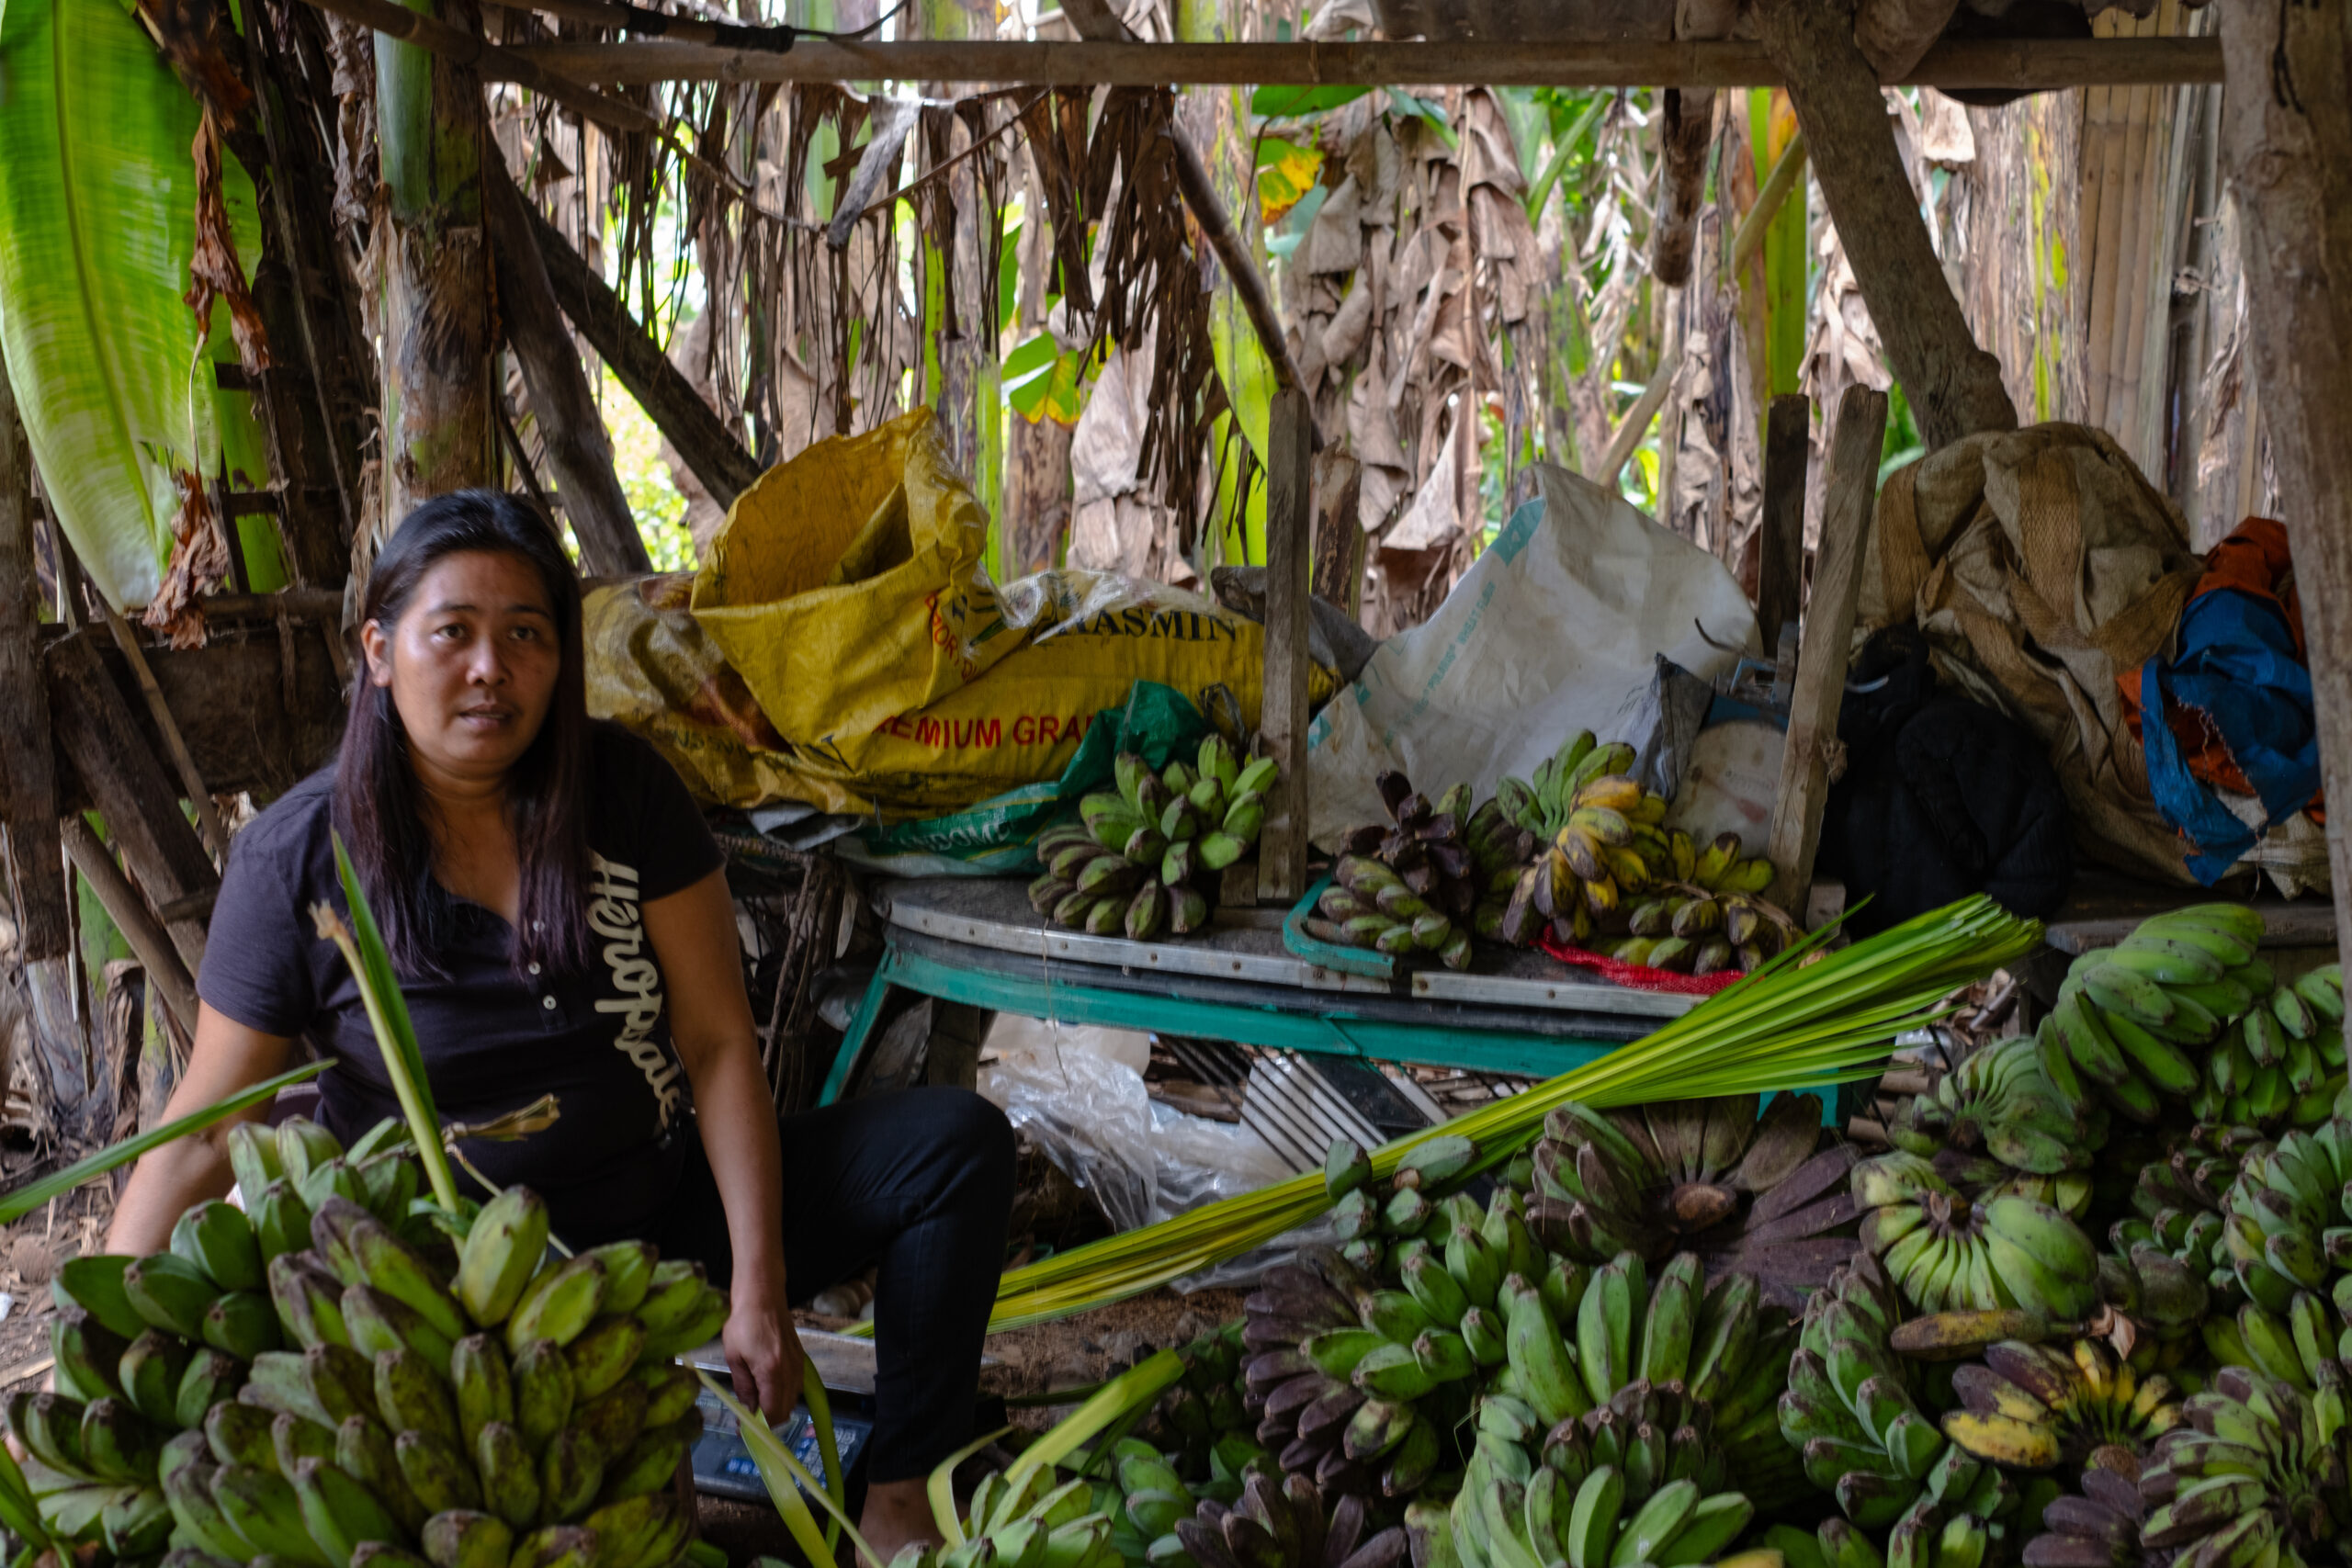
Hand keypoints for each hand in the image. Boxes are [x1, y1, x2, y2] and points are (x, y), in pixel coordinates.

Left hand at [724, 1269, 806, 1426]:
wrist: (763, 1296)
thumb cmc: (743, 1323)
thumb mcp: (734, 1357)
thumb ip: (743, 1387)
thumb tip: (748, 1411)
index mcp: (771, 1371)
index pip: (772, 1413)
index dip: (759, 1427)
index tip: (744, 1429)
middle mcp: (790, 1371)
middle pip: (785, 1410)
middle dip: (768, 1420)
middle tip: (748, 1419)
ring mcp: (798, 1365)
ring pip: (793, 1400)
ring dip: (776, 1407)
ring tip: (756, 1403)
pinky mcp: (801, 1358)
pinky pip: (796, 1386)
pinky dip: (784, 1394)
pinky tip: (768, 1388)